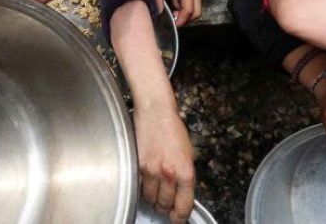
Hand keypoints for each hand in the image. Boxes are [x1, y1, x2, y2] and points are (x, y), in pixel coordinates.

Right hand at [134, 103, 194, 222]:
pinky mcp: (137, 165)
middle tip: (166, 204)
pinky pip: (139, 186)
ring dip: (153, 198)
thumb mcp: (188, 154)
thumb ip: (185, 175)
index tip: (178, 218)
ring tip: (156, 191)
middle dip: (166, 207)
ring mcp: (151, 170)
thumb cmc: (173, 129)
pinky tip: (146, 181)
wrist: (156, 112)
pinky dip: (142, 187)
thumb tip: (182, 192)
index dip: (180, 216)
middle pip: (165, 205)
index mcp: (185, 172)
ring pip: (150, 198)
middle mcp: (168, 174)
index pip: (184, 205)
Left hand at [151, 0, 201, 26]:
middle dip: (185, 19)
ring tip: (171, 8)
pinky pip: (193, 3)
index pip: (188, 10)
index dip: (181, 20)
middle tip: (173, 20)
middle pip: (196, 12)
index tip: (173, 25)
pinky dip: (184, 7)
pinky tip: (174, 1)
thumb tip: (159, 13)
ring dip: (185, 13)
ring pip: (196, 9)